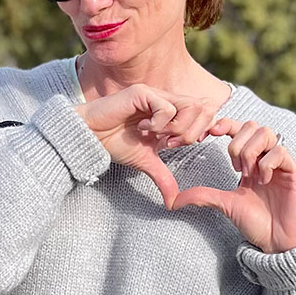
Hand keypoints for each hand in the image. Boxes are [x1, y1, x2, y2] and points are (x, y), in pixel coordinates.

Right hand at [74, 84, 218, 209]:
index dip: (200, 131)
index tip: (177, 145)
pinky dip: (159, 123)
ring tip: (158, 136)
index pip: (205, 113)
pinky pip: (166, 107)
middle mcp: (166, 100)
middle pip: (203, 107)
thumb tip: (173, 202)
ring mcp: (156, 95)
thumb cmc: (115, 143)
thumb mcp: (146, 162)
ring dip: (178, 126)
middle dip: (191, 131)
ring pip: (190, 105)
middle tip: (169, 143)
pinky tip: (143, 128)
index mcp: (171, 114)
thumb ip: (163, 177)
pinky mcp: (143, 93)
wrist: (91, 136)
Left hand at [171, 117, 295, 252]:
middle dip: (237, 143)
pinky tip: (261, 180)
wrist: (276, 243)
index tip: (210, 133)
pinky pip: (281, 152)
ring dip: (251, 151)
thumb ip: (202, 195)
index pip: (239, 129)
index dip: (225, 124)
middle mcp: (267, 157)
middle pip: (253, 125)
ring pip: (268, 133)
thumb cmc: (255, 222)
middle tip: (234, 168)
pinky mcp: (295, 174)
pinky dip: (266, 163)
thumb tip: (172, 201)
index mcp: (251, 160)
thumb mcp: (224, 204)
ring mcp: (282, 164)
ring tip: (248, 174)